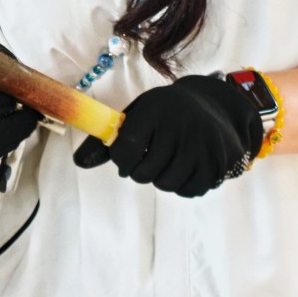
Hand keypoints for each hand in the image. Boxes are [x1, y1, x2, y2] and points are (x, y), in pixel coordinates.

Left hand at [73, 74, 263, 198]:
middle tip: (148, 158)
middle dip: (140, 171)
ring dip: (160, 178)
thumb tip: (78, 163)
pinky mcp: (219, 163)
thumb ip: (108, 139)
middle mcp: (181, 126)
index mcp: (155, 109)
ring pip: (166, 184)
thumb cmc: (165, 114)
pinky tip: (184, 166)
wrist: (215, 105)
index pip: (125, 150)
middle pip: (144, 173)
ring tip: (166, 161)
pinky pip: (188, 191)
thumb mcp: (138, 114)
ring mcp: (203, 145)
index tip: (126, 157)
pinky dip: (181, 185)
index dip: (121, 160)